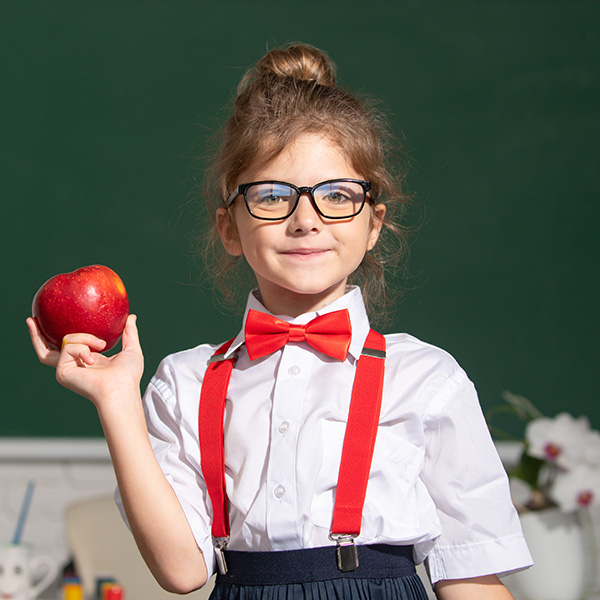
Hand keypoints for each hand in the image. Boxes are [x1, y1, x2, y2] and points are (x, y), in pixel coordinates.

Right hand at [26, 314, 143, 405]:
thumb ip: (129, 333)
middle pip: (46, 349)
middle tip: (32, 319)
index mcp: (86, 361)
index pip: (68, 347)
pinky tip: (93, 359)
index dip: (59, 335)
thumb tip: (131, 317)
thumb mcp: (131, 349)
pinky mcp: (62, 372)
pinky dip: (82, 348)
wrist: (121, 388)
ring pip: (65, 341)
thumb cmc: (128, 375)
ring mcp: (65, 369)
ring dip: (85, 338)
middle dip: (37, 335)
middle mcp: (73, 366)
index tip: (55, 320)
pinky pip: (68, 347)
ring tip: (101, 345)